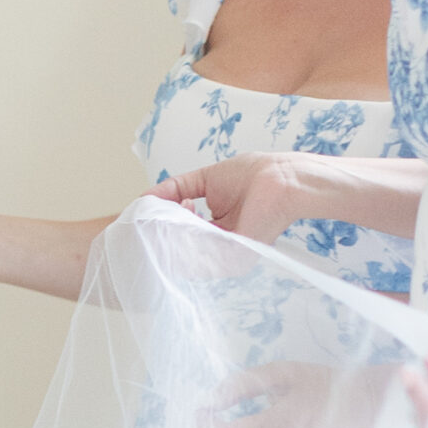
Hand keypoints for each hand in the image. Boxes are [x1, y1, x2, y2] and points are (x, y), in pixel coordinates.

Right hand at [152, 153, 314, 245]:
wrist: (281, 178)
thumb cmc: (251, 175)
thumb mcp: (203, 179)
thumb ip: (176, 190)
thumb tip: (145, 197)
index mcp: (216, 227)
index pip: (182, 232)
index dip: (162, 221)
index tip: (147, 209)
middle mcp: (220, 243)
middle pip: (182, 246)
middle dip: (163, 229)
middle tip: (149, 215)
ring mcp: (227, 250)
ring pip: (188, 251)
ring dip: (171, 232)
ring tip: (165, 212)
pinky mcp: (235, 253)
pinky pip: (201, 252)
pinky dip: (183, 236)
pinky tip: (175, 216)